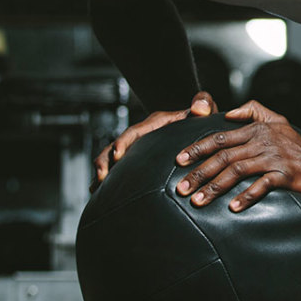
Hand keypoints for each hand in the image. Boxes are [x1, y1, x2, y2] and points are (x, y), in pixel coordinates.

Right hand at [92, 92, 216, 191]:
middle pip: (116, 147)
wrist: (197, 125)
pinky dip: (111, 181)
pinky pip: (120, 170)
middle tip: (101, 178)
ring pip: (113, 160)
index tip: (117, 155)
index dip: (123, 142)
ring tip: (97, 188)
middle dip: (105, 161)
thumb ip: (203, 104)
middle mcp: (142, 137)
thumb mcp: (203, 109)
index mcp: (154, 124)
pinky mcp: (139, 161)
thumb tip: (200, 109)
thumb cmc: (200, 118)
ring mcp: (138, 150)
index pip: (134, 132)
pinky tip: (102, 196)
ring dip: (104, 172)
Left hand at [173, 101, 300, 211]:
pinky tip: (232, 207)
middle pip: (224, 157)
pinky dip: (246, 196)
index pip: (220, 138)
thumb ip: (251, 109)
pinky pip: (262, 185)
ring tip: (198, 200)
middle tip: (181, 188)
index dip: (198, 148)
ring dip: (215, 186)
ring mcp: (273, 159)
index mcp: (255, 131)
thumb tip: (227, 113)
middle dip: (199, 173)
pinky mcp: (284, 175)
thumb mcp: (275, 119)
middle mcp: (261, 143)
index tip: (179, 160)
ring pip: (237, 171)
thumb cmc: (296, 143)